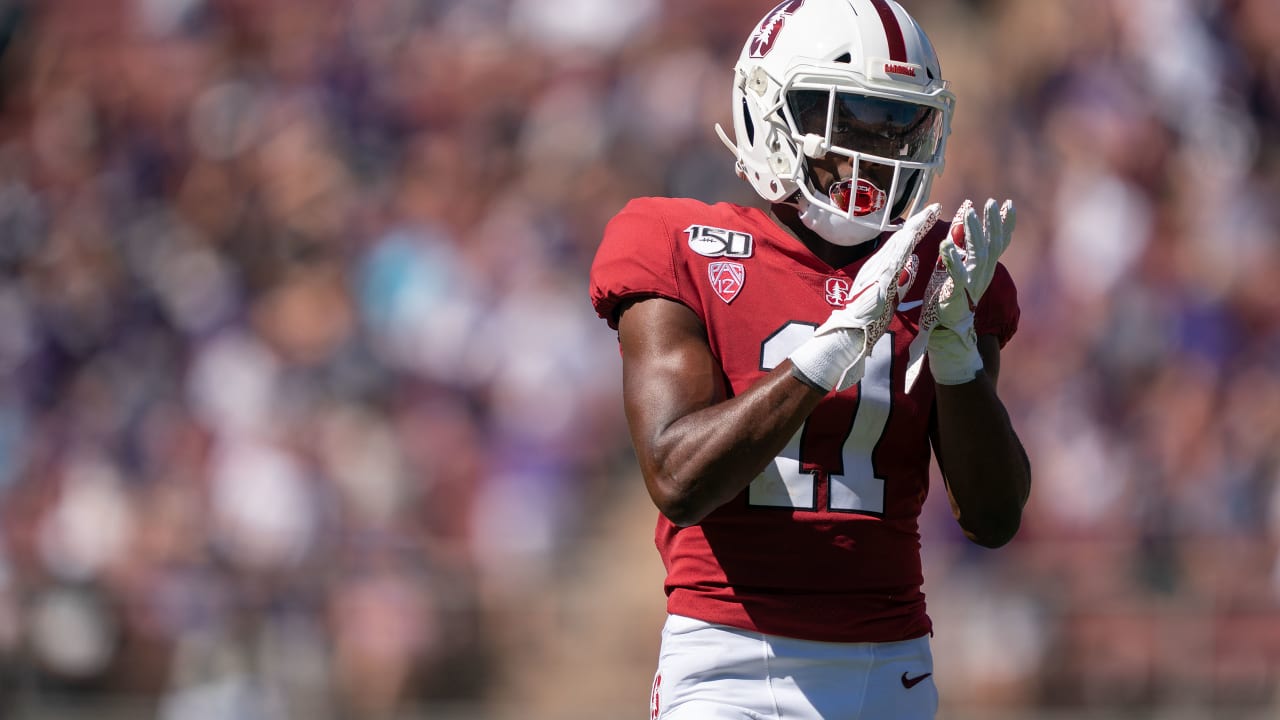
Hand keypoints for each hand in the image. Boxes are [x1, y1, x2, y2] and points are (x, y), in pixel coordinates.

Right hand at [789, 203, 939, 391]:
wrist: (852, 331)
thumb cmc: (869, 316)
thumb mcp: (893, 294)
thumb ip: (903, 279)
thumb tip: (914, 262)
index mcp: (882, 268)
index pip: (903, 244)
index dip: (917, 230)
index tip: (931, 218)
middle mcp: (878, 263)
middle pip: (902, 237)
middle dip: (919, 221)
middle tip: (935, 206)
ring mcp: (878, 268)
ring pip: (899, 242)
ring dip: (915, 227)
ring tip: (930, 213)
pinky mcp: (880, 277)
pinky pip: (895, 256)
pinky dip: (906, 243)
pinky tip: (916, 232)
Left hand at [905, 198, 1014, 388]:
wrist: (949, 330)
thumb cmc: (952, 296)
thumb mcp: (963, 269)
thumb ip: (965, 248)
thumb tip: (967, 222)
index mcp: (984, 269)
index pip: (999, 242)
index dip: (1005, 224)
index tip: (1008, 203)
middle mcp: (982, 275)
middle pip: (992, 245)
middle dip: (992, 223)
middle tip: (990, 203)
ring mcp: (971, 285)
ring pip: (977, 255)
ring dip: (972, 233)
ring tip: (968, 213)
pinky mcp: (956, 294)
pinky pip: (955, 274)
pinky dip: (951, 258)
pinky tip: (945, 243)